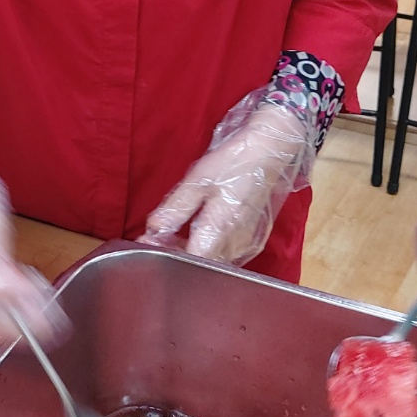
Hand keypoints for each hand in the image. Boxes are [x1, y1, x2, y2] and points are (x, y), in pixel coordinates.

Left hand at [141, 97, 313, 265]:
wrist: (268, 152)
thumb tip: (151, 231)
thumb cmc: (233, 164)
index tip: (148, 241)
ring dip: (192, 252)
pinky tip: (198, 234)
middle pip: (201, 264)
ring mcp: (246, 245)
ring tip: (175, 233)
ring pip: (214, 261)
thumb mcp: (197, 182)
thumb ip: (175, 210)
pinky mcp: (252, 240)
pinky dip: (209, 249)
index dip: (166, 253)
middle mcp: (235, 245)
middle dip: (176, 254)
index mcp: (219, 230)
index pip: (188, 259)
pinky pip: (226, 255)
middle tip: (158, 236)